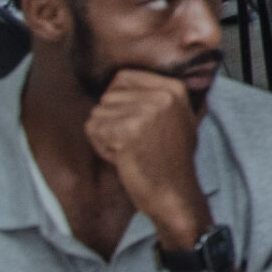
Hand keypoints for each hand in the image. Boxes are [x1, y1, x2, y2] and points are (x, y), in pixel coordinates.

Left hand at [84, 69, 208, 243]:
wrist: (174, 194)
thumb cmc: (171, 160)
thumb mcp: (177, 118)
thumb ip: (157, 97)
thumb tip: (122, 79)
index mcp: (174, 88)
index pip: (123, 77)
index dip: (119, 102)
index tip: (135, 123)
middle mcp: (163, 95)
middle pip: (108, 96)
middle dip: (112, 121)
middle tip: (134, 142)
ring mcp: (146, 111)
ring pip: (97, 113)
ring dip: (105, 136)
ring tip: (130, 150)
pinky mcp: (128, 130)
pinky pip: (93, 129)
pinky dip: (101, 147)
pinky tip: (123, 158)